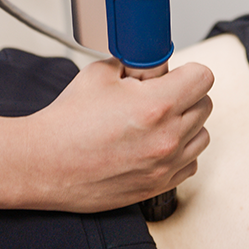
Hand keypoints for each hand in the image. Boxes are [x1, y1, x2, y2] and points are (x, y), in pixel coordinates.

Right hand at [25, 58, 213, 211]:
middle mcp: (168, 136)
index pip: (203, 78)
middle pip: (205, 104)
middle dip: (187, 95)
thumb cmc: (68, 121)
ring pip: (202, 135)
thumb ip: (136, 64)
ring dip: (187, 124)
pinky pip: (191, 163)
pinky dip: (180, 152)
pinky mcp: (158, 186)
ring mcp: (165, 165)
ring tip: (159, 121)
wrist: (43, 163)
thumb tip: (155, 63)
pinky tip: (156, 144)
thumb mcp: (101, 73)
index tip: (178, 75)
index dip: (189, 72)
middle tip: (162, 95)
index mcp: (157, 104)